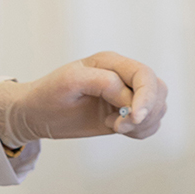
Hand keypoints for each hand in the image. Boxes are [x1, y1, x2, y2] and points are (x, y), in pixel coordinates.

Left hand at [0, 51, 167, 146]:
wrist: (36, 114)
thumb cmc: (48, 95)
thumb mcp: (70, 83)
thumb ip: (103, 83)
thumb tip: (128, 97)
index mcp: (111, 62)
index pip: (144, 75)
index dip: (146, 97)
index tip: (134, 118)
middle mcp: (123, 76)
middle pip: (158, 90)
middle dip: (145, 112)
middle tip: (118, 127)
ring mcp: (126, 95)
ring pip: (159, 107)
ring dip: (143, 123)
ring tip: (115, 127)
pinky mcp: (125, 114)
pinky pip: (150, 123)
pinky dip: (142, 131)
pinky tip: (119, 130)